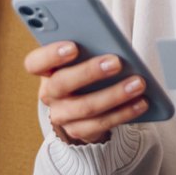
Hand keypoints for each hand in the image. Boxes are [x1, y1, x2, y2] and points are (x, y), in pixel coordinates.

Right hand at [23, 41, 149, 144]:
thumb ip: (88, 49)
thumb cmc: (87, 71)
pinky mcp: (79, 131)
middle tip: (116, 62)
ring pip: (85, 107)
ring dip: (114, 94)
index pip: (35, 62)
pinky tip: (141, 102)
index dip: (51, 55)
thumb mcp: (83, 58)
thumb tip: (110, 43)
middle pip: (62, 84)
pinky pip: (101, 124)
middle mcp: (50, 94)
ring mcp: (62, 115)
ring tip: (138, 83)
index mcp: (46, 70)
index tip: (73, 46)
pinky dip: (124, 112)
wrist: (84, 108)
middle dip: (90, 72)